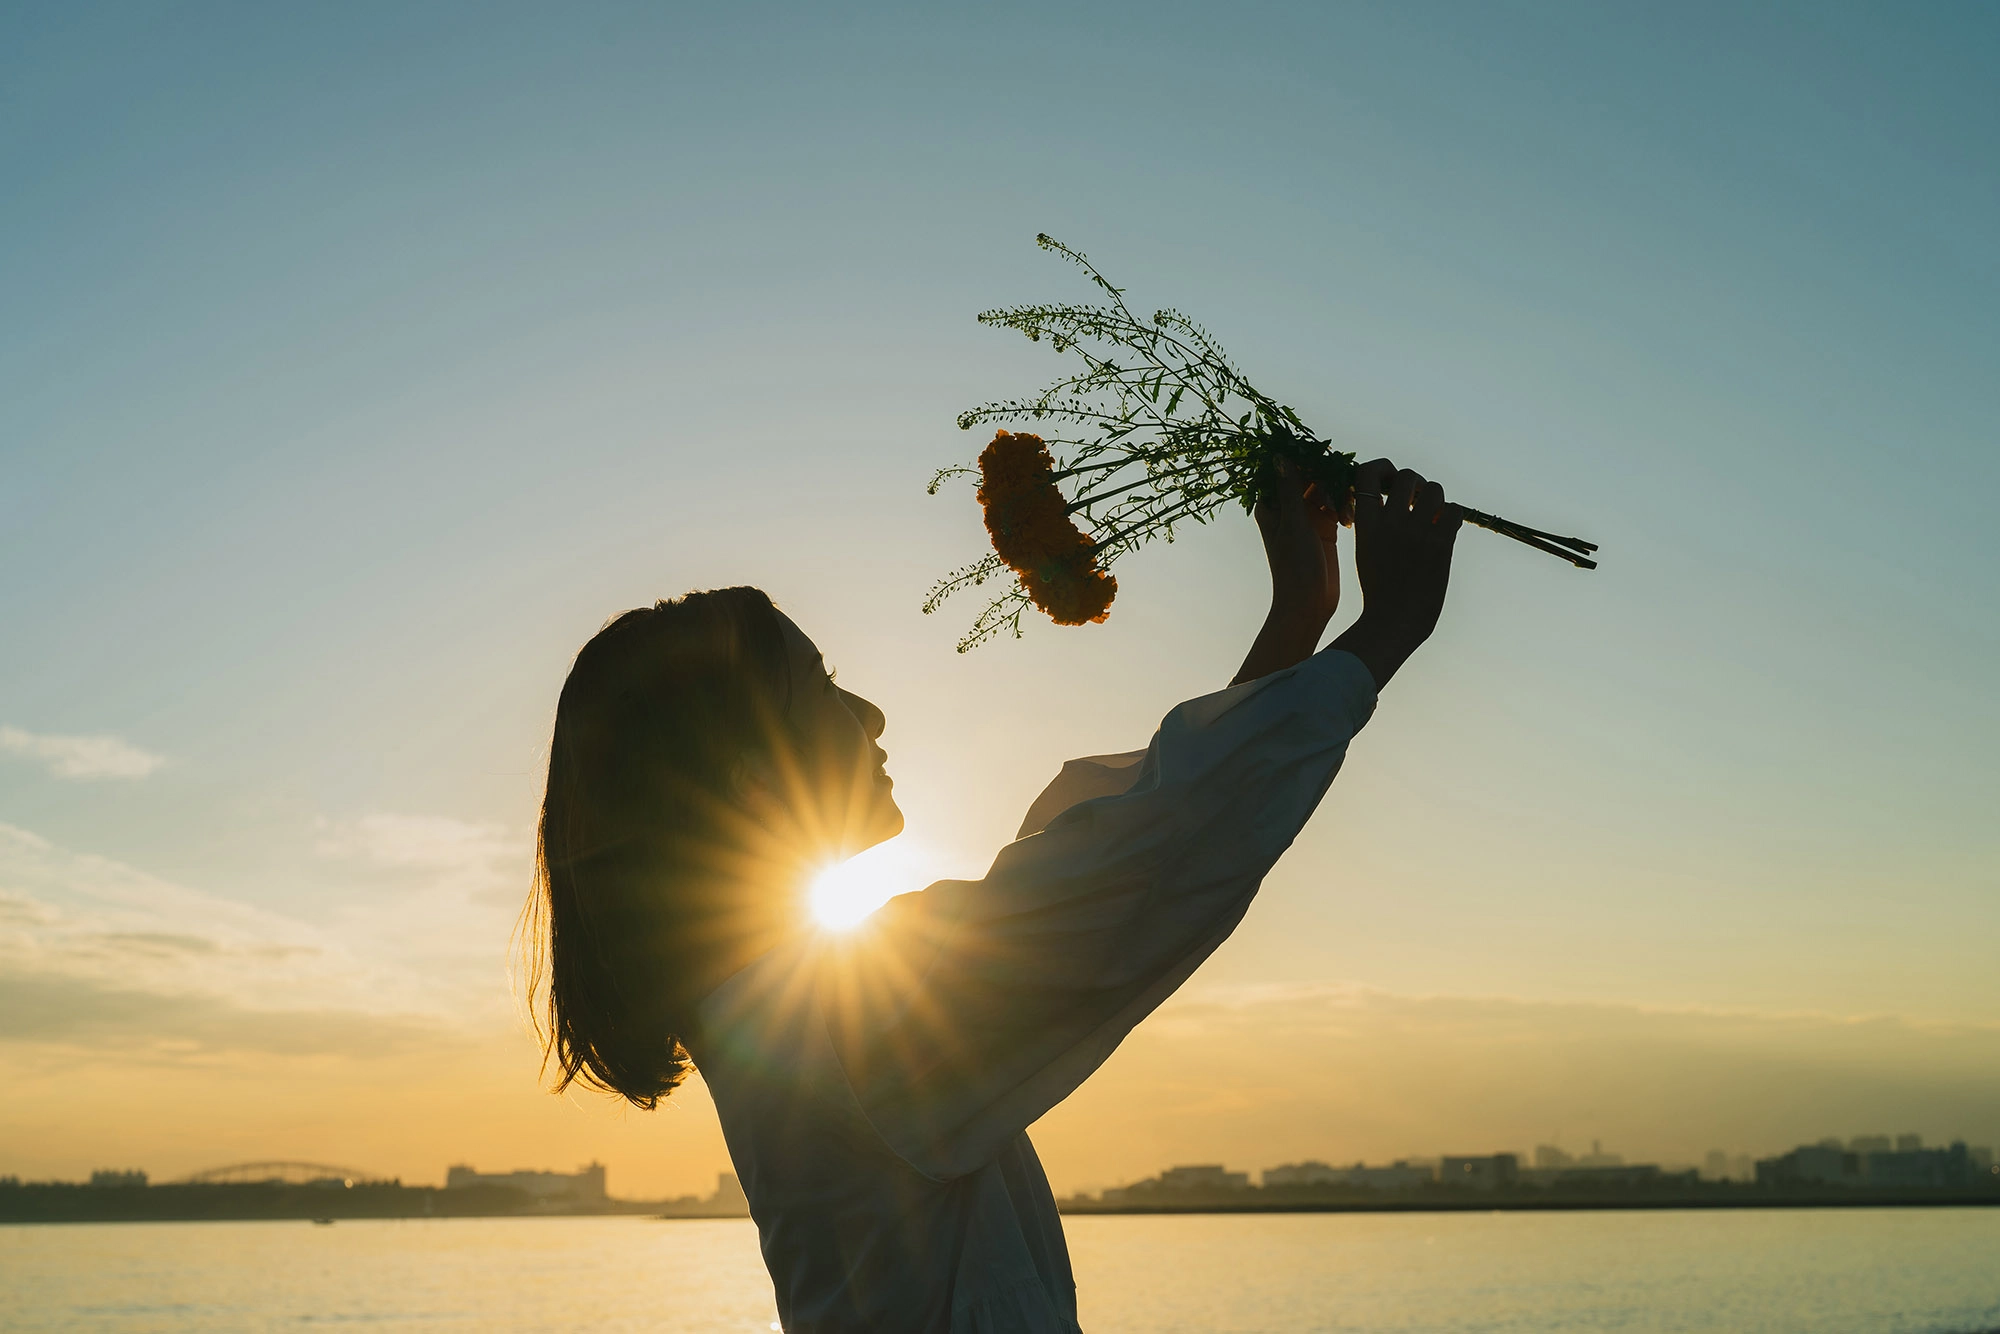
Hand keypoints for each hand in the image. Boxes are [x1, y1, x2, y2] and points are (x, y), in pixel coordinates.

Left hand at [1253, 458, 1342, 628]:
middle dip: (1329, 479)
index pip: (1289, 469)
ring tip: (1347, 513)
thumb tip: (1280, 455)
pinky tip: (1351, 519)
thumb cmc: (1295, 567)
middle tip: (1345, 491)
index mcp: (1271, 504)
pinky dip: (1346, 506)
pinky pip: (1337, 504)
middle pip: (1310, 476)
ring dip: (1339, 493)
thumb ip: (1290, 490)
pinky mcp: (1324, 526)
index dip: (1309, 463)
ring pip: (1326, 488)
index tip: (1329, 467)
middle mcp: (1287, 506)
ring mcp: (1306, 516)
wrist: (1308, 604)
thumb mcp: (1294, 525)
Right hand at [1331, 458, 1460, 688]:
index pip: (1367, 472)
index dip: (1382, 469)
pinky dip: (1453, 515)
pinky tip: (1446, 530)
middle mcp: (1391, 523)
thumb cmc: (1379, 592)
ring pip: (1435, 489)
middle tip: (1416, 502)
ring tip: (1433, 517)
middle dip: (1415, 483)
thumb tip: (1393, 501)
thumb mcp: (1366, 552)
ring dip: (1436, 499)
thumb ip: (1377, 525)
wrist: (1393, 622)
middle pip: (1407, 475)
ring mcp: (1417, 532)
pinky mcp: (1440, 545)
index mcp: (1366, 524)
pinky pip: (1455, 510)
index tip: (1388, 484)